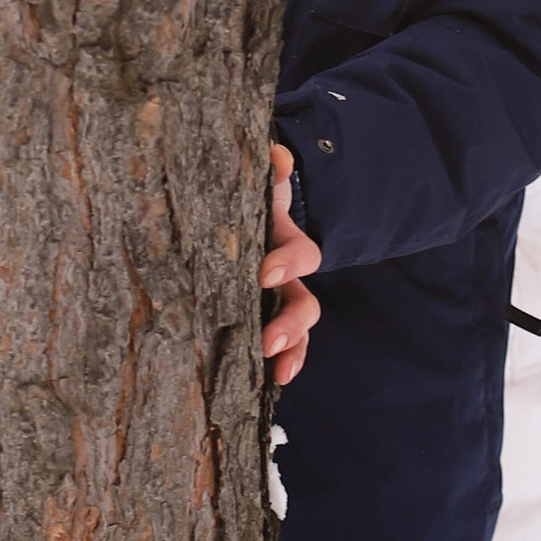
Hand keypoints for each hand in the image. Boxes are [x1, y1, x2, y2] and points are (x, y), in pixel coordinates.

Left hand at [261, 144, 321, 389]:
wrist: (236, 212)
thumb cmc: (245, 198)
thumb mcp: (256, 183)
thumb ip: (268, 169)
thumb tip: (278, 156)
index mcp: (283, 244)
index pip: (303, 256)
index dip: (290, 264)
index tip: (266, 275)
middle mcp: (284, 278)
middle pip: (304, 305)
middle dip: (292, 324)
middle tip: (270, 342)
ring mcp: (272, 302)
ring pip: (295, 332)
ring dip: (292, 352)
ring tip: (279, 373)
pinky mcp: (254, 318)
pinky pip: (272, 348)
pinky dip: (276, 364)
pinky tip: (266, 384)